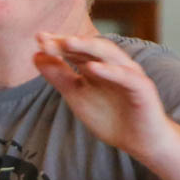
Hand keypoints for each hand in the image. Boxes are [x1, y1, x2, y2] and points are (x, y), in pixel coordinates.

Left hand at [32, 33, 174, 160]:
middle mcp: (113, 65)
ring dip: (88, 48)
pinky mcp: (142, 87)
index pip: (76, 50)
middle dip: (69, 43)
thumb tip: (36, 55)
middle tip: (47, 39)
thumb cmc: (111, 117)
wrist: (140, 141)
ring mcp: (128, 74)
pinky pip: (126, 77)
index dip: (58, 44)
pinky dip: (109, 71)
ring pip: (109, 55)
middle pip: (90, 48)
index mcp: (97, 66)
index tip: (38, 38)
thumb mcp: (77, 96)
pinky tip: (92, 67)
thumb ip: (59, 77)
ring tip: (67, 43)